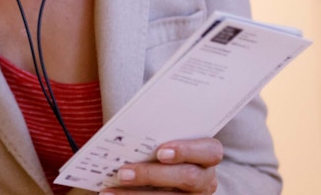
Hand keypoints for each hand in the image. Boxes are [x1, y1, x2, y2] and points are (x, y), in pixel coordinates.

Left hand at [102, 138, 221, 193]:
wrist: (169, 172)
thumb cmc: (165, 147)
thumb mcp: (167, 140)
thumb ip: (157, 137)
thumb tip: (125, 133)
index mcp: (208, 155)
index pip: (210, 151)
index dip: (186, 151)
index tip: (161, 151)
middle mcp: (206, 179)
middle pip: (187, 177)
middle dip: (151, 175)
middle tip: (122, 173)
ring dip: (136, 194)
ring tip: (110, 191)